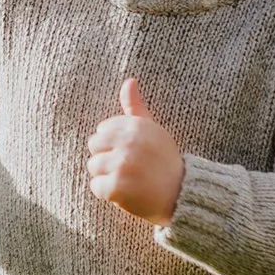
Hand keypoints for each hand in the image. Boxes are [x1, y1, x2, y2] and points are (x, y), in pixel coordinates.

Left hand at [86, 75, 183, 224]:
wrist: (180, 194)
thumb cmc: (164, 160)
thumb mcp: (152, 129)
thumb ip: (136, 106)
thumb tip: (129, 81)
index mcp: (135, 126)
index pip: (102, 130)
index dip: (114, 144)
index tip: (132, 153)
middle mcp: (129, 142)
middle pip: (93, 147)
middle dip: (107, 158)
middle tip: (129, 168)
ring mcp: (122, 165)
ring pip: (93, 167)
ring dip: (107, 176)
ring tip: (129, 180)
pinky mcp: (117, 187)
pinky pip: (96, 187)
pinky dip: (108, 193)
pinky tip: (126, 193)